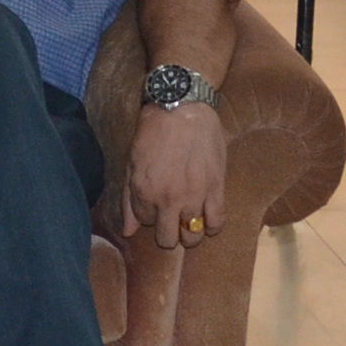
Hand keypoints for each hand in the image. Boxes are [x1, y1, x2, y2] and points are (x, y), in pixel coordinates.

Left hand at [123, 103, 227, 248]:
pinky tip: (208, 221)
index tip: (155, 203)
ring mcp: (194, 197)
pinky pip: (217, 221)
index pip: (146, 222)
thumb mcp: (132, 162)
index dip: (150, 214)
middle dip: (168, 234)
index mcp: (144, 193)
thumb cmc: (153, 130)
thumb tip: (128, 233)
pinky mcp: (216, 189)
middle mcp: (168, 200)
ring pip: (193, 236)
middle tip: (171, 222)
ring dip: (189, 235)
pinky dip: (213, 226)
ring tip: (189, 224)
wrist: (182, 107)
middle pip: (168, 238)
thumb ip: (129, 200)